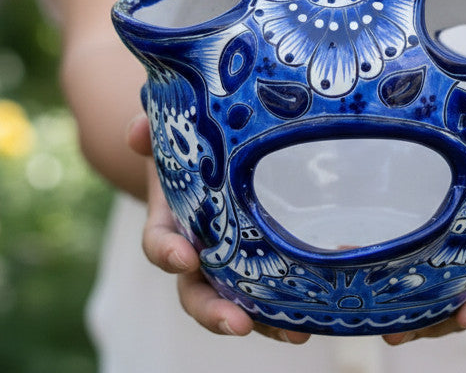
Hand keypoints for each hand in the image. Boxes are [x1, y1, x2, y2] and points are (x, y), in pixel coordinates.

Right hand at [127, 115, 311, 344]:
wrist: (210, 159)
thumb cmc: (187, 146)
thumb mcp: (169, 135)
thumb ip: (148, 132)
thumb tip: (139, 132)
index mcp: (169, 223)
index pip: (159, 245)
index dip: (168, 254)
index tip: (187, 256)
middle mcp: (197, 254)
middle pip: (197, 294)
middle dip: (215, 313)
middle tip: (238, 324)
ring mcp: (228, 265)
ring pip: (239, 303)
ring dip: (265, 323)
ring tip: (297, 334)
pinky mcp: (259, 264)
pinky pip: (272, 289)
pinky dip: (296, 300)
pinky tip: (327, 299)